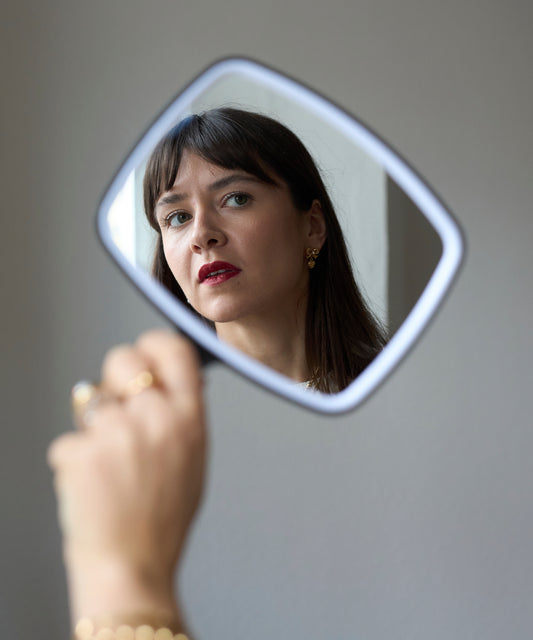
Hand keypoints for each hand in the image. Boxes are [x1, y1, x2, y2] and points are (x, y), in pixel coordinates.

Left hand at [48, 330, 206, 627]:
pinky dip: (76, 458)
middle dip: (115, 377)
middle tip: (117, 406)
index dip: (154, 344)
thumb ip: (184, 414)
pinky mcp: (82, 451)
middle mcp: (156, 419)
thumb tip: (174, 379)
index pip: (173, 349)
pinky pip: (72, 438)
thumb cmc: (163, 518)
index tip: (145, 351)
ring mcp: (117, 434)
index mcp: (189, 419)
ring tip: (109, 461)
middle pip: (123, 358)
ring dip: (95, 424)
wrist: (132, 563)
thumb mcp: (194, 458)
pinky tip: (93, 483)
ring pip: (91, 398)